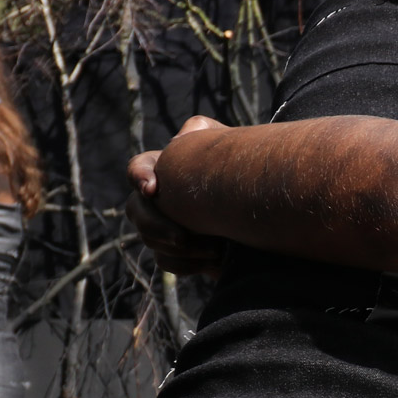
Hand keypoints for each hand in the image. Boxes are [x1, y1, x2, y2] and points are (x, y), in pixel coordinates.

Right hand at [128, 117, 231, 275]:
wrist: (260, 208)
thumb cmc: (240, 168)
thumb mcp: (225, 143)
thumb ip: (203, 132)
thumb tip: (183, 137)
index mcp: (162, 168)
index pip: (138, 167)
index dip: (139, 176)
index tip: (152, 189)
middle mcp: (156, 198)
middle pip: (137, 212)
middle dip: (157, 227)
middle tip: (182, 238)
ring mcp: (162, 225)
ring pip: (151, 240)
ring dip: (179, 250)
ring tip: (215, 250)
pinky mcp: (175, 251)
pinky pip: (167, 262)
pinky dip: (188, 265)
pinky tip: (215, 263)